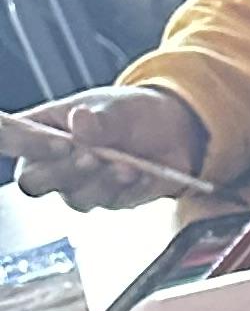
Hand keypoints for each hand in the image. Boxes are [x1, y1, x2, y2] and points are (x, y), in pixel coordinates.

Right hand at [5, 84, 204, 208]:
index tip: (62, 141)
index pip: (12, 141)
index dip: (27, 146)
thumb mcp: (115, 107)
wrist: (172, 132)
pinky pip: (114, 204)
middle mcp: (53, 163)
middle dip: (62, 171)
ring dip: (102, 182)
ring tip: (127, 165)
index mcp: (40, 130)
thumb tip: (80, 122)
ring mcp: (80, 187)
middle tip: (91, 157)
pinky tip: (145, 174)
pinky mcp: (110, 201)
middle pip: (34, 182)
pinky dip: (131, 189)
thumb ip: (98, 118)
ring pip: (76, 199)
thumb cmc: (129, 112)